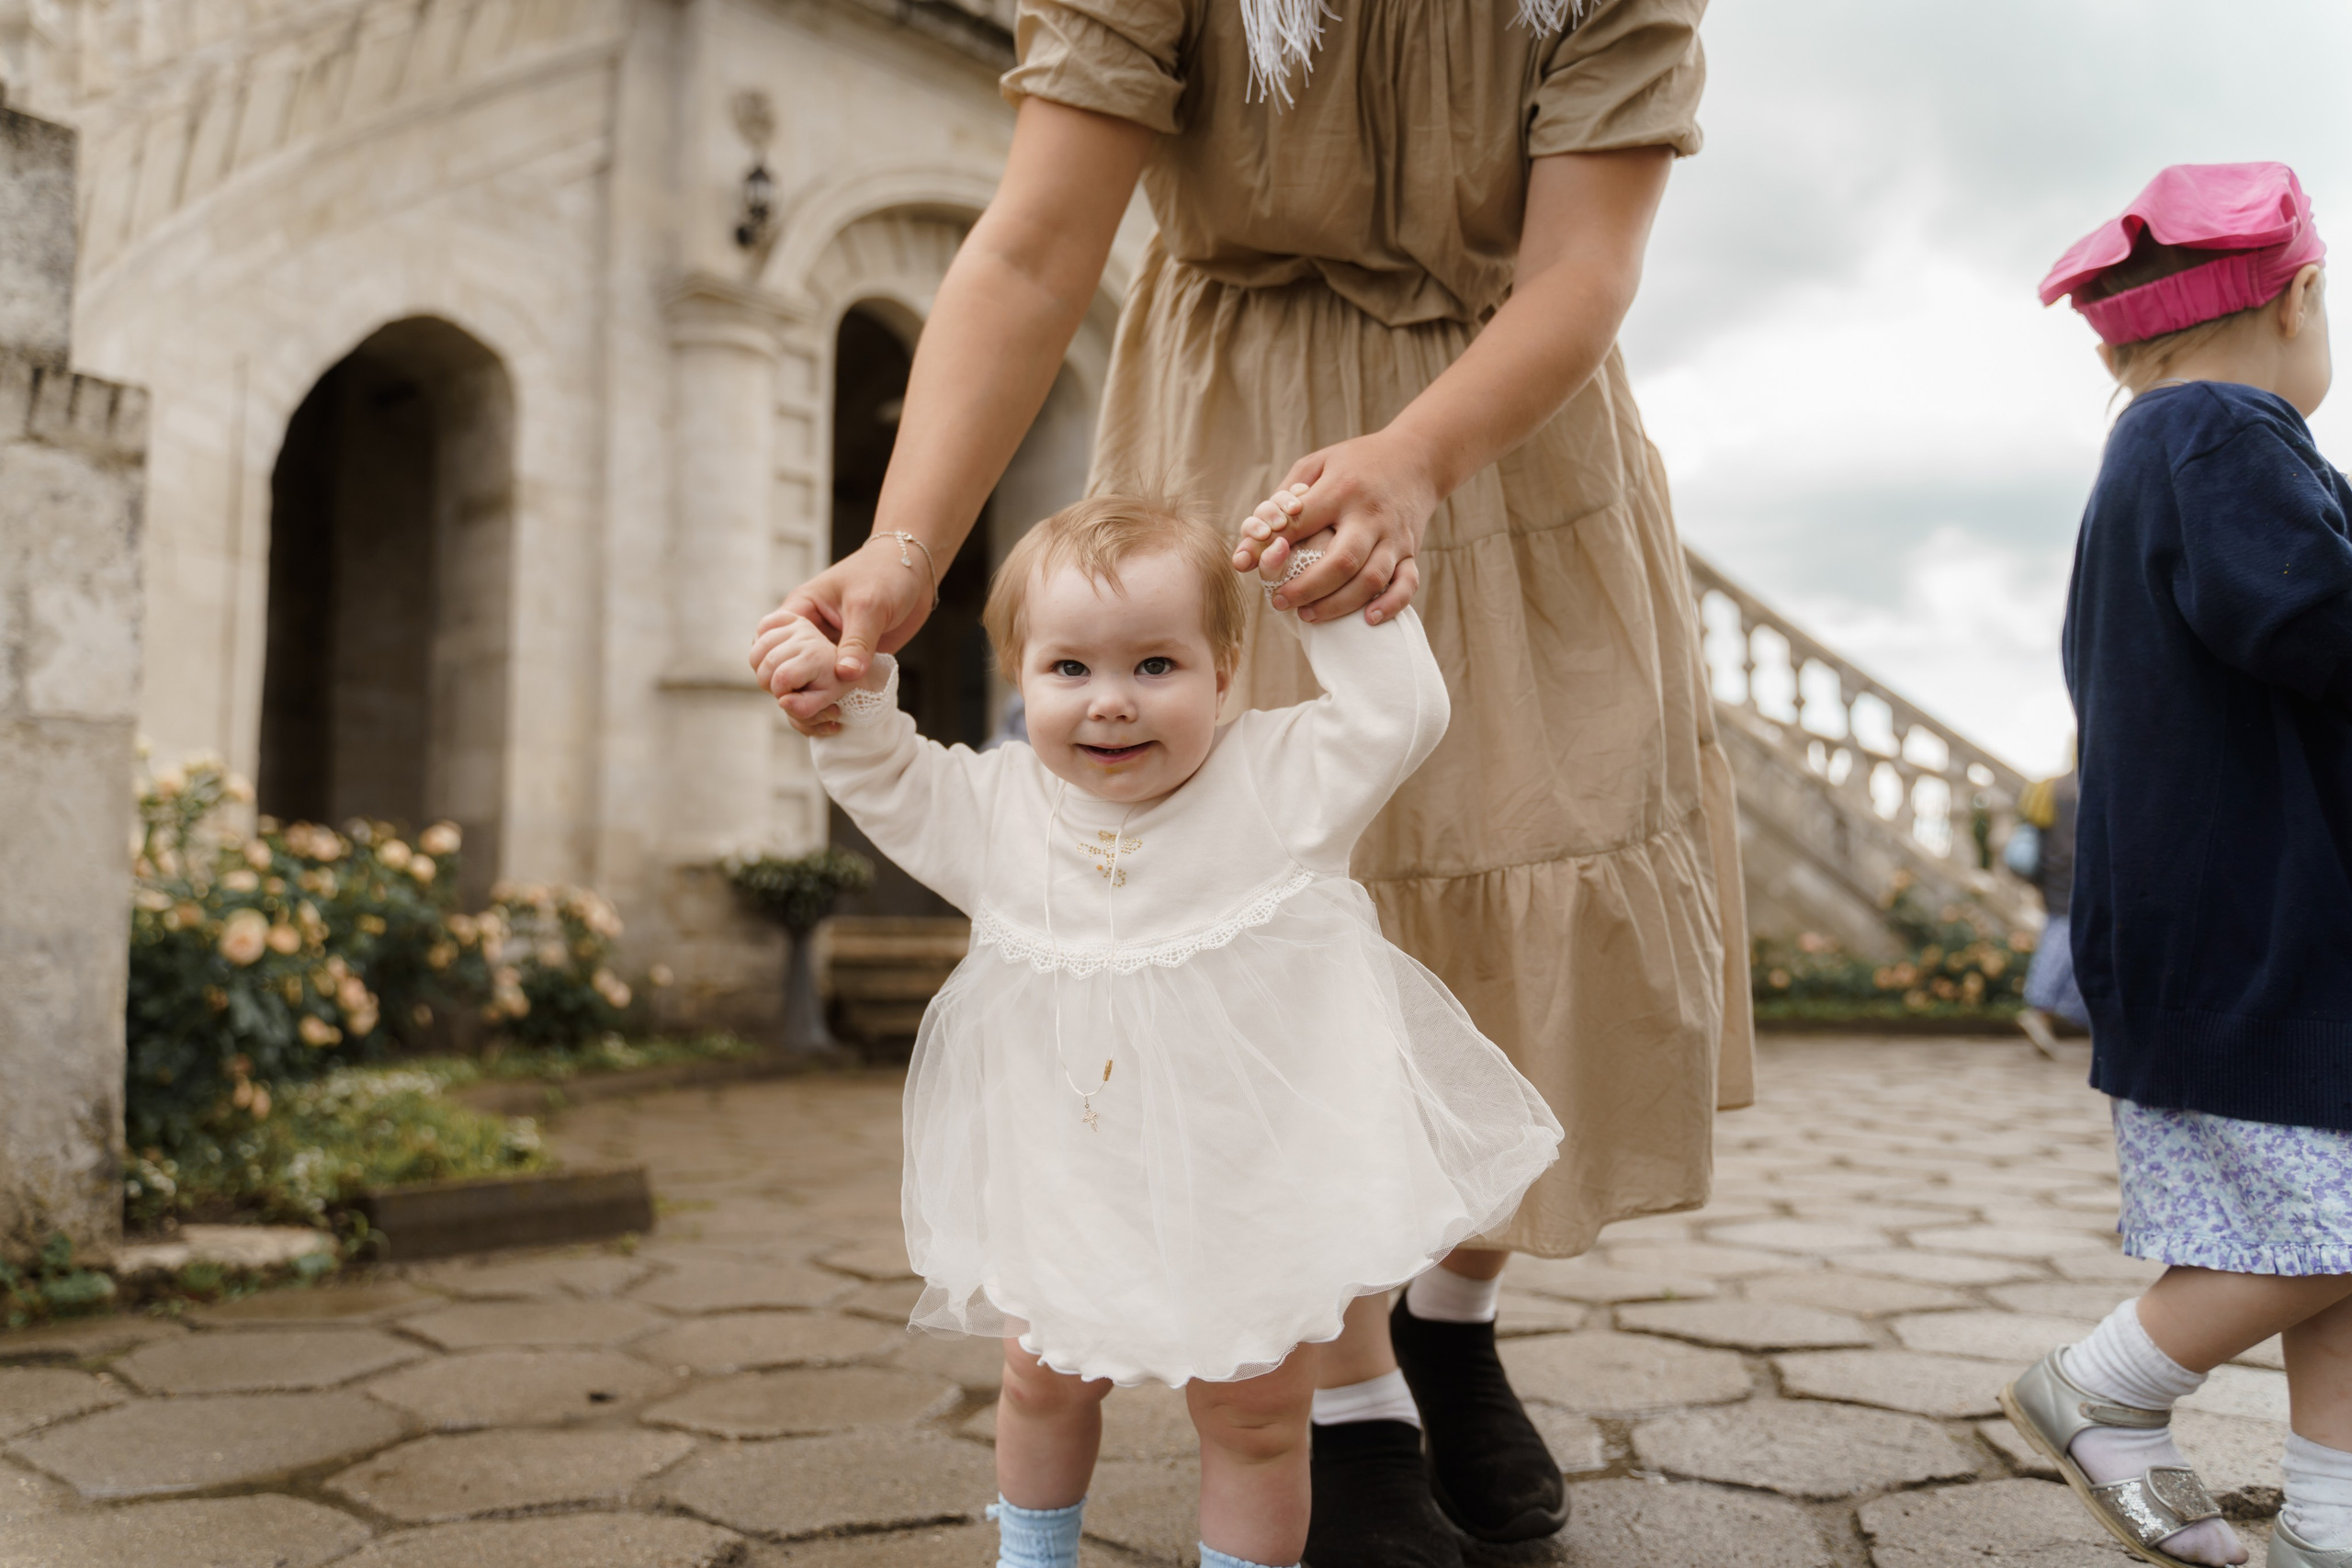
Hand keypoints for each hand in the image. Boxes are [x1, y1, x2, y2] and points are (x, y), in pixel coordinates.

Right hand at [752, 539, 930, 731]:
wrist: (916, 572)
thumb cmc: (886, 575)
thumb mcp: (869, 606)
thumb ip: (858, 641)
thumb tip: (844, 676)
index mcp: (801, 609)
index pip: (768, 641)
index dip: (774, 666)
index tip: (792, 688)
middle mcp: (808, 632)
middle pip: (780, 666)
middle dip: (790, 689)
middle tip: (812, 706)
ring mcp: (826, 648)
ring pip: (804, 680)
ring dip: (810, 700)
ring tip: (829, 717)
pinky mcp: (846, 661)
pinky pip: (830, 686)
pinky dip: (830, 702)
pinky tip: (839, 718)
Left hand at [1229, 433, 1432, 624]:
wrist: (1417, 456)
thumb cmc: (1356, 463)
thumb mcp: (1317, 465)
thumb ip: (1281, 500)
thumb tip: (1249, 544)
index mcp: (1341, 489)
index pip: (1302, 522)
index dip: (1272, 546)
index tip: (1249, 565)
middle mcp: (1370, 514)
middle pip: (1341, 561)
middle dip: (1306, 588)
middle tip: (1279, 601)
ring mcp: (1394, 535)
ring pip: (1371, 579)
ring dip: (1338, 604)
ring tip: (1308, 614)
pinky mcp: (1411, 550)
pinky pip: (1407, 584)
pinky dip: (1389, 605)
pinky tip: (1366, 619)